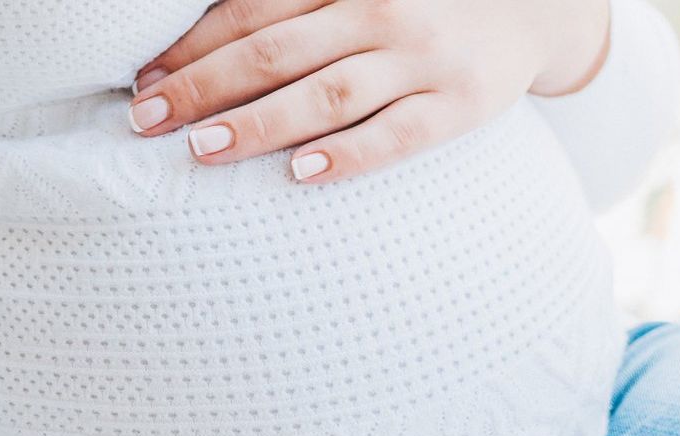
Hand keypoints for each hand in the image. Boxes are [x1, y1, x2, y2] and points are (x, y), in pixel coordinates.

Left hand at [128, 0, 611, 182]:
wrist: (538, 7)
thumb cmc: (419, 2)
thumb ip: (292, 7)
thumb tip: (204, 40)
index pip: (251, 12)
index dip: (192, 47)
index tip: (142, 81)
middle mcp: (379, 12)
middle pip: (275, 52)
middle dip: (202, 87)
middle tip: (146, 121)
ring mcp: (421, 59)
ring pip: (327, 93)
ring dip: (259, 123)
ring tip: (202, 149)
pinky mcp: (460, 105)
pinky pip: (399, 134)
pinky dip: (349, 154)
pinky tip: (301, 174)